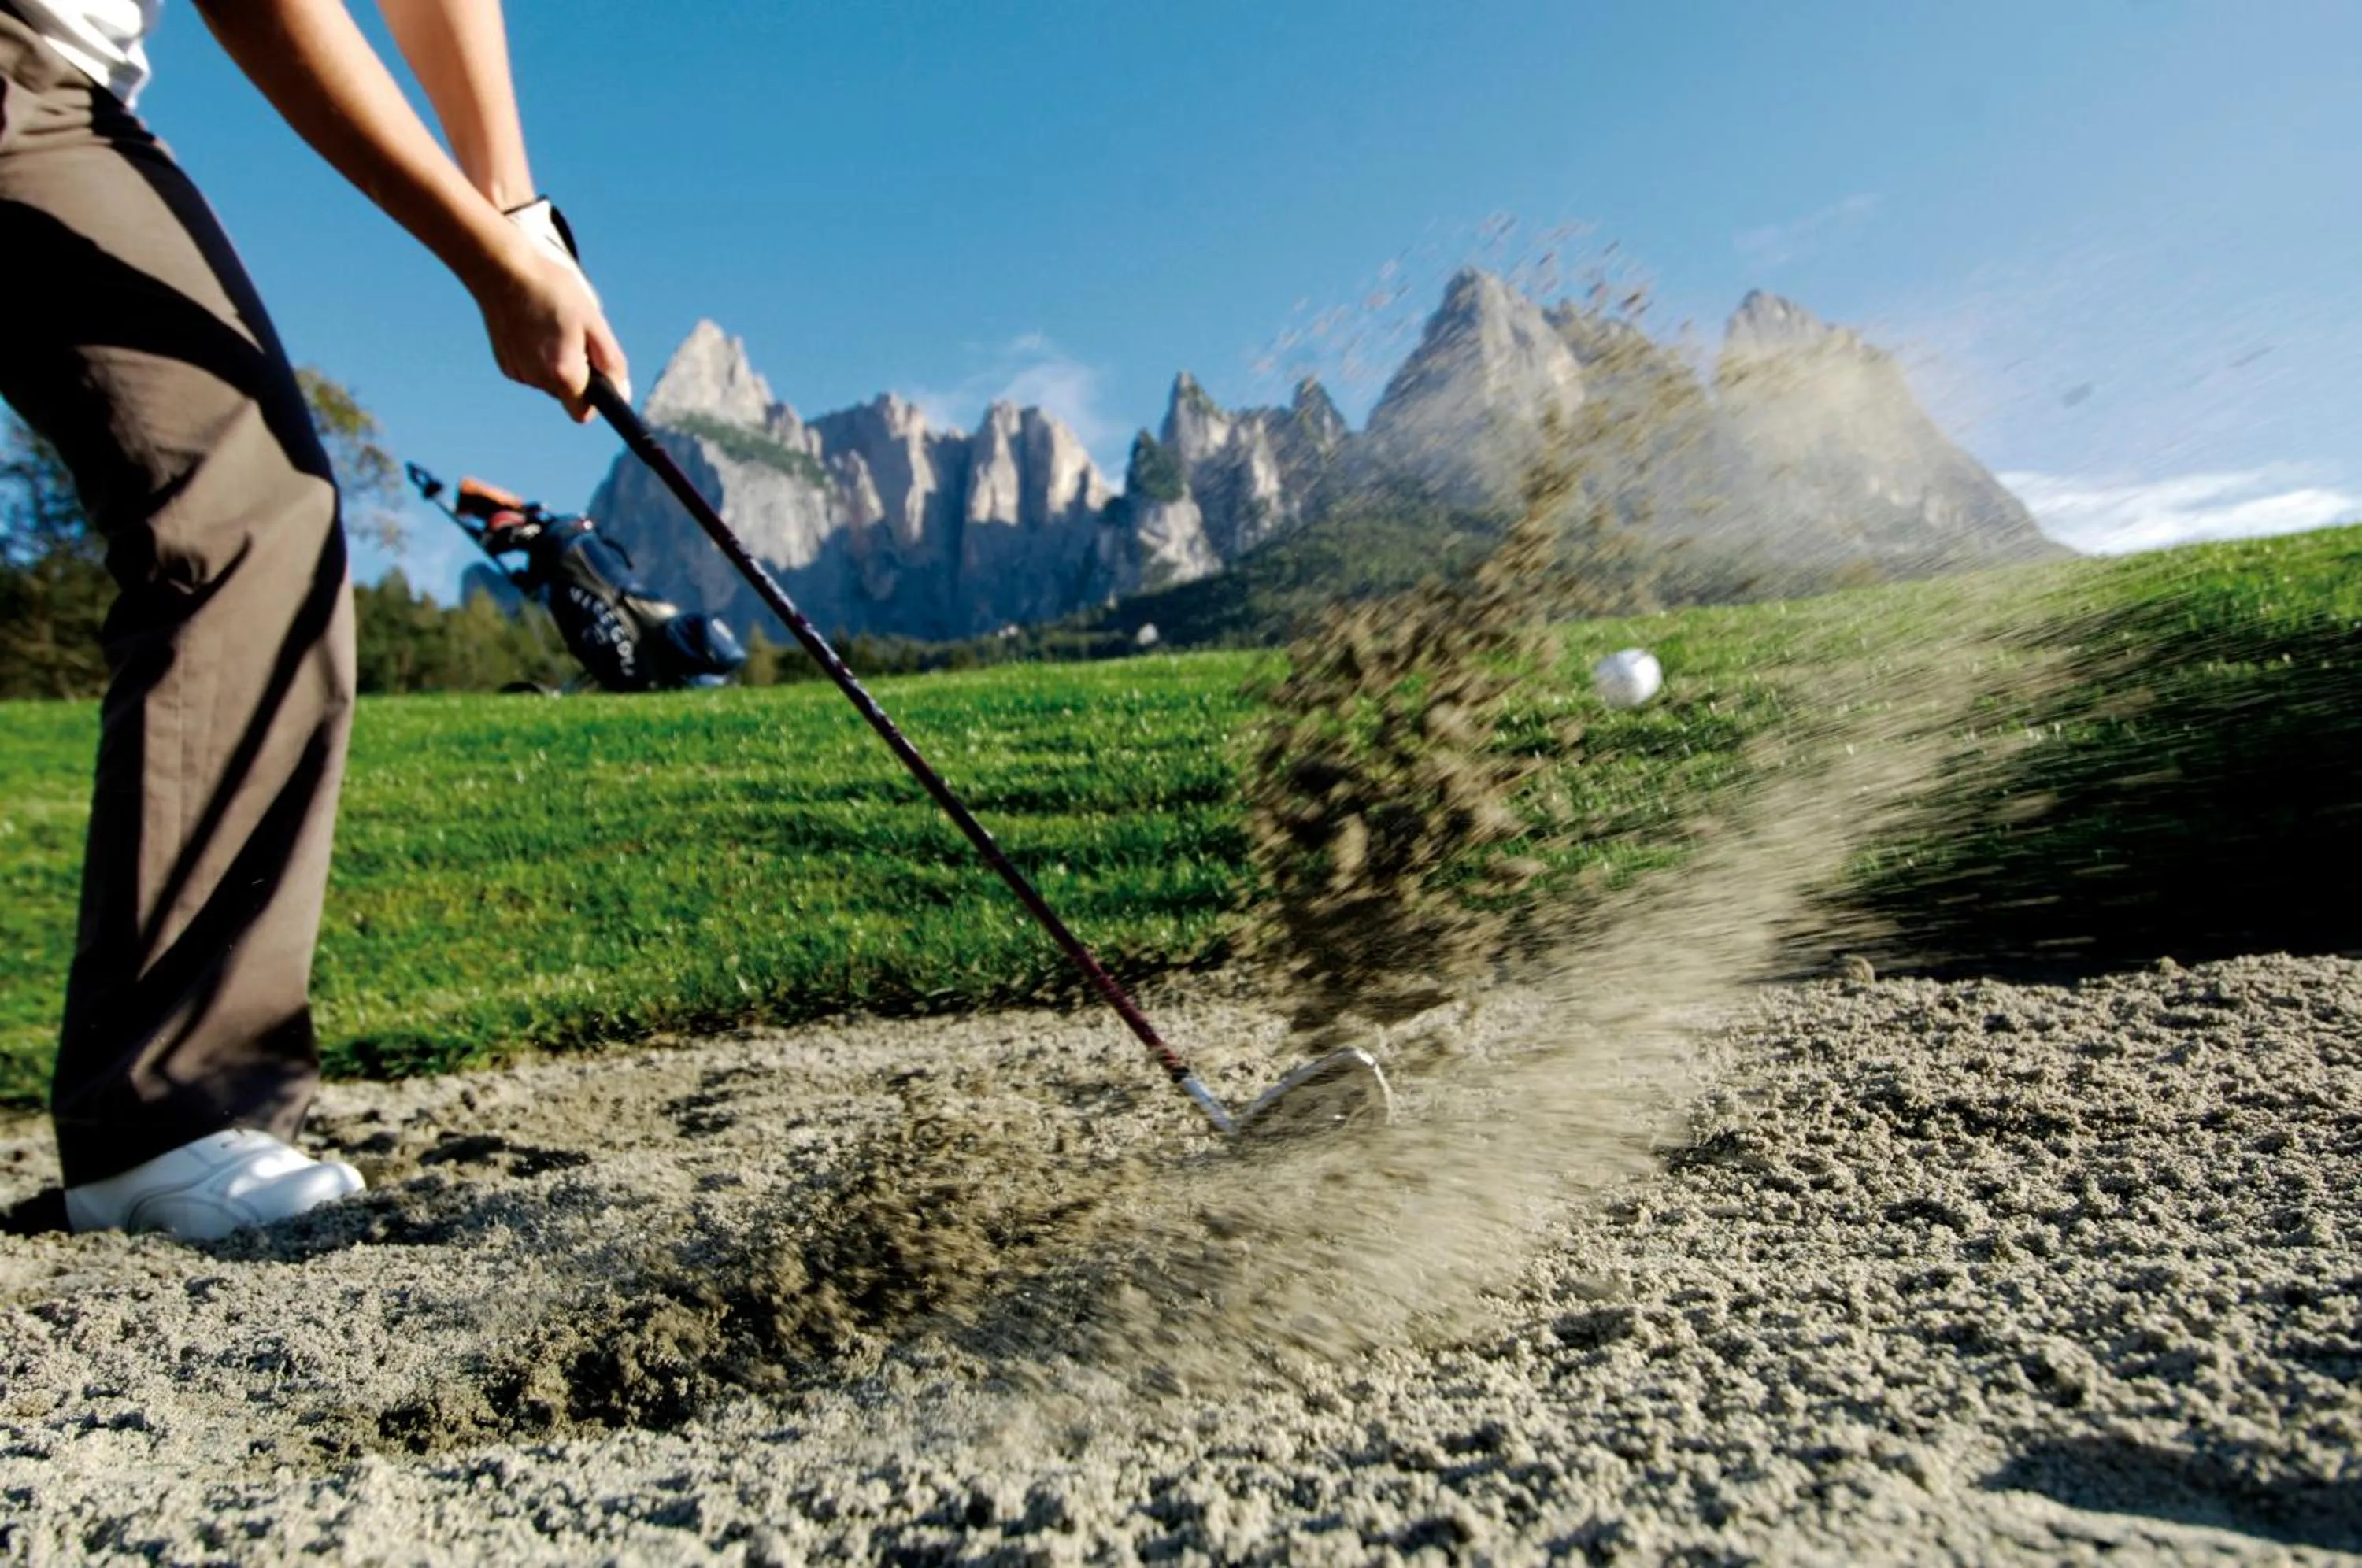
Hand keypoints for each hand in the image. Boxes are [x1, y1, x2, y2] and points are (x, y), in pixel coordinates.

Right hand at [470, 221, 629, 423]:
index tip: (597, 371)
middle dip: (578, 373)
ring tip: (553, 325)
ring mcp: (517, 372)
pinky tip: (534, 326)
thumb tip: (622, 394)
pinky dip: (538, 355)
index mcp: (563, 374)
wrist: (502, 268)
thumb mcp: (594, 323)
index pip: (583, 414)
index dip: (595, 397)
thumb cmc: (554, 290)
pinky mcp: (504, 363)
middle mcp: (536, 380)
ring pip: (549, 381)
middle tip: (575, 334)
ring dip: (557, 362)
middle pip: (568, 394)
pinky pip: (531, 369)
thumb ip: (611, 363)